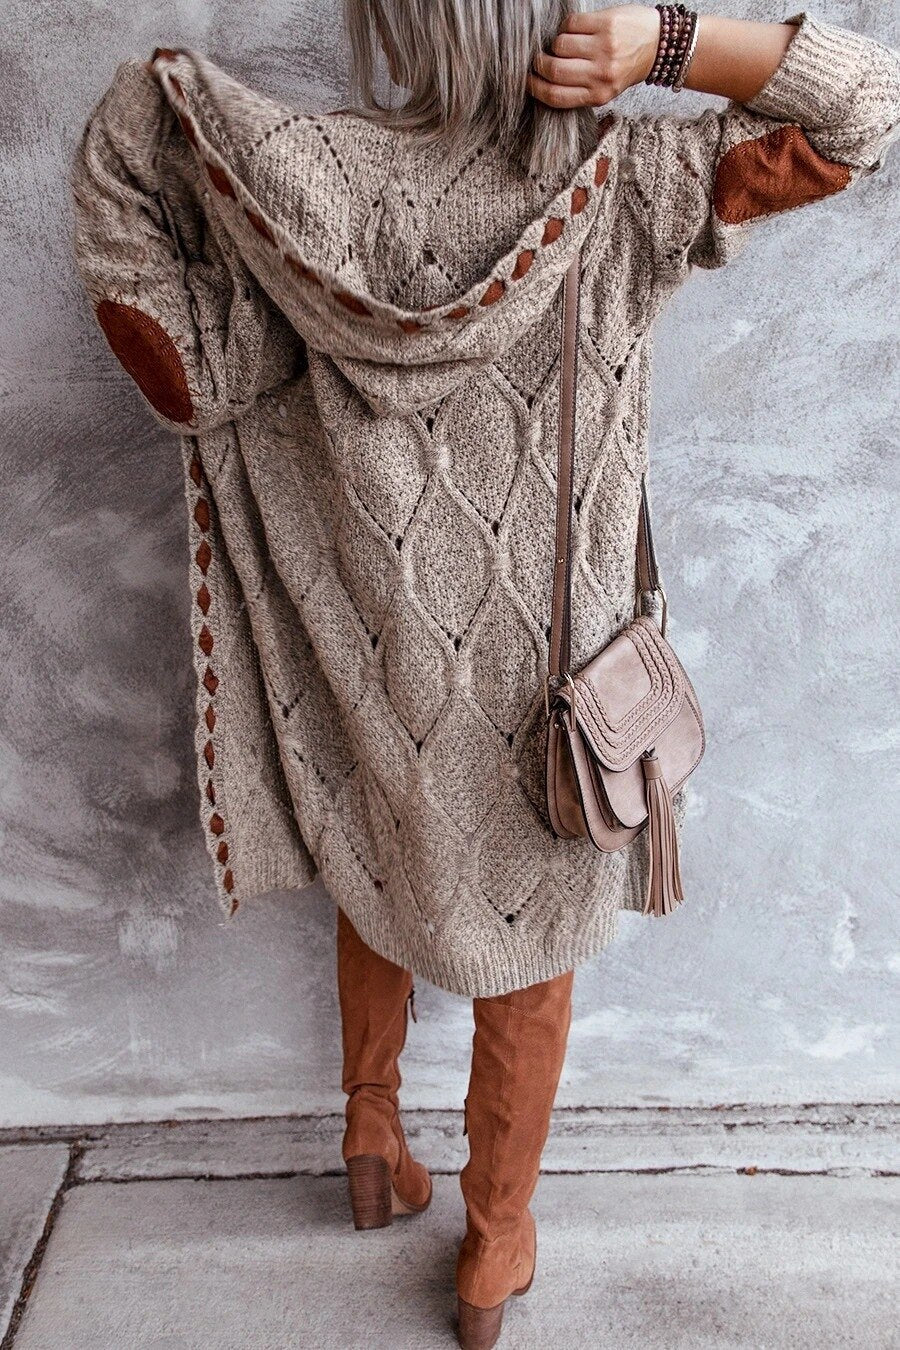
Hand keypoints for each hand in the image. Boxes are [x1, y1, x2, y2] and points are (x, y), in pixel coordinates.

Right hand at [527, 5, 660, 107]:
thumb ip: (580, 89)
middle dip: (540, 63)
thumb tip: (545, 81)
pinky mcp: (606, 25)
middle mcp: (601, 75)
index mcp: (598, 96)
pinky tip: (575, 30)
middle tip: (540, 59)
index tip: (527, 81)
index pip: (556, 96)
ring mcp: (604, 49)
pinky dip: (567, 26)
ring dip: (555, 43)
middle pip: (554, 70)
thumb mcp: (605, 89)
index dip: (535, 88)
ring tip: (564, 44)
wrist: (659, 46)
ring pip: (560, 45)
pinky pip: (572, 24)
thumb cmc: (627, 67)